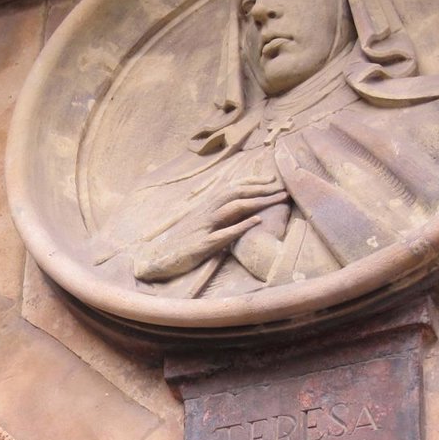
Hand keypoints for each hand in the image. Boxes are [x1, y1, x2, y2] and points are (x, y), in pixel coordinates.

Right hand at [132, 172, 287, 281]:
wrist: (156, 259)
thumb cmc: (178, 244)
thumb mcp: (197, 226)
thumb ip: (213, 217)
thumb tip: (232, 213)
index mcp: (204, 208)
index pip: (231, 188)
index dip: (252, 182)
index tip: (271, 180)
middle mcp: (205, 212)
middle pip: (236, 192)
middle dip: (261, 188)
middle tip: (282, 187)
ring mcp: (204, 227)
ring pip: (233, 207)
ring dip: (258, 201)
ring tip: (278, 198)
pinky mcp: (202, 245)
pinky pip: (225, 233)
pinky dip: (242, 226)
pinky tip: (258, 221)